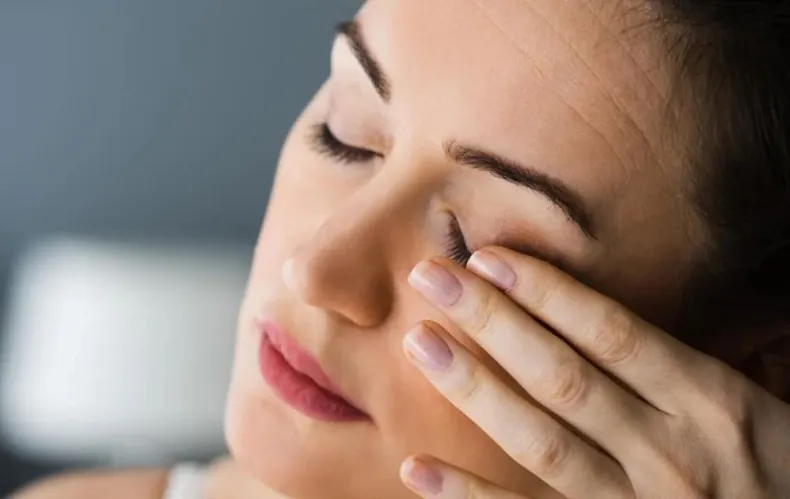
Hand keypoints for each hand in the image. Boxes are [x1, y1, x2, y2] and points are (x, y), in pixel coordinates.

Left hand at [397, 247, 789, 498]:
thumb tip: (588, 312)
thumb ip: (676, 366)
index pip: (611, 334)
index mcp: (711, 401)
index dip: (545, 292)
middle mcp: (671, 452)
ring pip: (540, 441)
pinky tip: (417, 467)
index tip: (488, 257)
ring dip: (474, 390)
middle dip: (492, 321)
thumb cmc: (772, 467)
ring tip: (421, 344)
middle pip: (563, 377)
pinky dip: (468, 496)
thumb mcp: (749, 405)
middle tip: (431, 277)